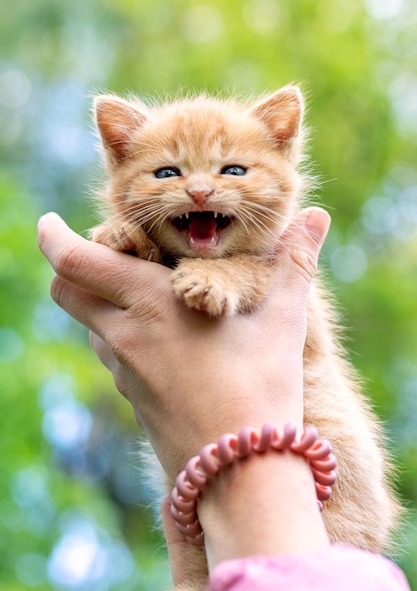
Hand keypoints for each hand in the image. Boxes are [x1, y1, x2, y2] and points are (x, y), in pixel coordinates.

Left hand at [38, 208, 329, 480]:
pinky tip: (160, 336)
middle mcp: (126, 335)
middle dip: (68, 266)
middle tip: (100, 250)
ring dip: (99, 300)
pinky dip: (120, 333)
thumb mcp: (284, 322)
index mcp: (151, 304)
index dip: (53, 237)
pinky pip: (112, 354)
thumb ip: (295, 263)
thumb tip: (318, 217)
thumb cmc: (264, 390)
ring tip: (140, 289)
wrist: (241, 474)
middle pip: (66, 292)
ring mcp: (125, 371)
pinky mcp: (133, 397)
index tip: (48, 221)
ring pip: (89, 324)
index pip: (75, 263)